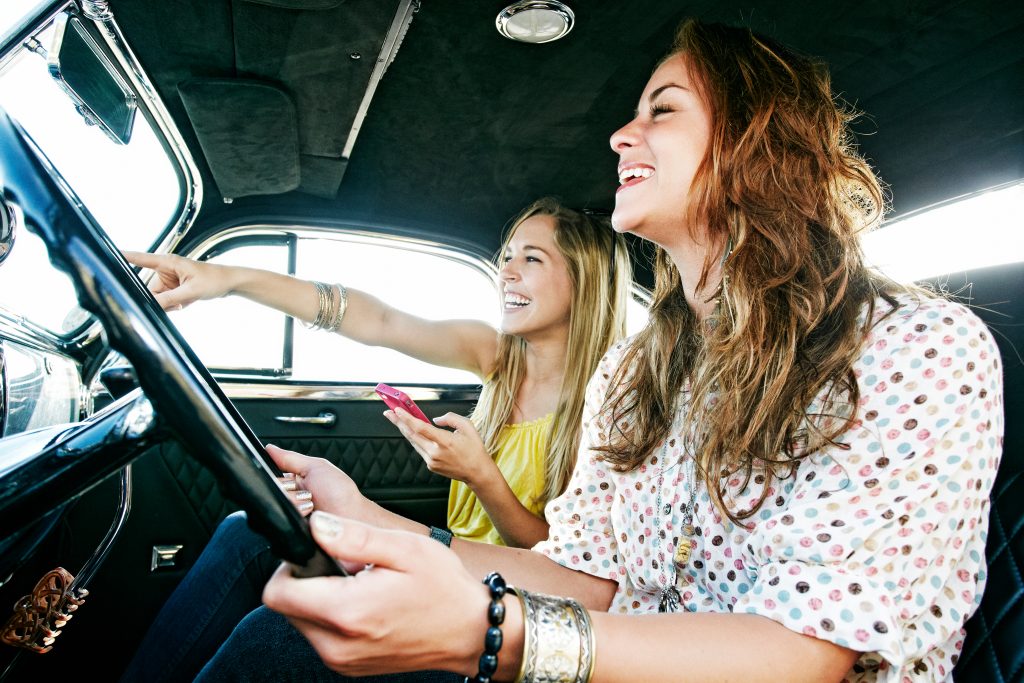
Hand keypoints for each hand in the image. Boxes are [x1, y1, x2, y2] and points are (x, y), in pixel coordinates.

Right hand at [122, 250, 233, 310]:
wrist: (229, 283)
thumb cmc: (214, 279)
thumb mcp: (191, 291)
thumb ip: (169, 299)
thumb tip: (152, 306)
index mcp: (168, 262)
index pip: (140, 259)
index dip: (123, 258)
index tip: (106, 256)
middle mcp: (165, 270)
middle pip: (147, 288)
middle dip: (158, 300)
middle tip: (175, 303)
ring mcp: (169, 280)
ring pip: (156, 298)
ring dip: (168, 304)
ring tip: (184, 302)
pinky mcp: (173, 288)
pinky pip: (165, 301)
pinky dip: (173, 305)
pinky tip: (184, 303)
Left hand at [262, 511, 487, 676]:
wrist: (471, 632)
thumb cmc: (443, 589)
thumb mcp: (404, 549)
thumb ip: (354, 536)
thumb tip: (316, 524)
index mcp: (347, 612)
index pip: (277, 592)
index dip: (289, 563)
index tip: (317, 551)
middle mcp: (337, 644)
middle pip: (285, 606)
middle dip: (306, 579)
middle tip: (346, 565)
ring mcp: (341, 660)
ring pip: (300, 621)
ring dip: (319, 598)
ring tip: (360, 584)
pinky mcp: (347, 666)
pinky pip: (320, 635)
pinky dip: (332, 616)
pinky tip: (365, 603)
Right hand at [265, 444, 368, 520]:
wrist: (352, 519)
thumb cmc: (340, 494)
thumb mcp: (315, 467)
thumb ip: (290, 458)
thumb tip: (270, 448)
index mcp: (291, 485)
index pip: (269, 480)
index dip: (278, 480)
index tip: (292, 482)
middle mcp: (287, 501)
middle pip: (270, 495)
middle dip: (288, 492)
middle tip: (307, 494)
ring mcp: (287, 518)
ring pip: (273, 510)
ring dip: (292, 505)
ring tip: (310, 506)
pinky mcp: (289, 533)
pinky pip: (277, 526)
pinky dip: (290, 519)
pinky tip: (306, 517)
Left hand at [384, 409, 497, 487]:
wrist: (477, 472)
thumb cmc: (474, 448)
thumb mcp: (467, 426)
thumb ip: (450, 418)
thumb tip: (434, 420)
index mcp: (444, 441)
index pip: (420, 428)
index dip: (406, 418)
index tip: (397, 410)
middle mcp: (435, 453)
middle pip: (411, 435)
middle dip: (398, 422)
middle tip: (388, 412)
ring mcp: (431, 461)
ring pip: (414, 442)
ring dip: (405, 430)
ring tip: (396, 419)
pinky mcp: (431, 466)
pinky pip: (420, 449)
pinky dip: (416, 439)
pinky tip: (414, 432)